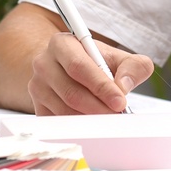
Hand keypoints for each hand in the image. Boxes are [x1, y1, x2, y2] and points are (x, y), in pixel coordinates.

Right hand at [26, 33, 152, 114]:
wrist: (67, 68)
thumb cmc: (94, 62)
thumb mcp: (117, 57)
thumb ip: (132, 66)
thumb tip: (124, 85)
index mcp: (62, 44)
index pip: (79, 67)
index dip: (101, 86)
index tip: (120, 102)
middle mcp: (44, 64)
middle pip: (71, 92)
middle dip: (98, 107)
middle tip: (117, 115)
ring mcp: (37, 87)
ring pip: (65, 110)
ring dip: (90, 118)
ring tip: (108, 117)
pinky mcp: (38, 106)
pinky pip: (59, 122)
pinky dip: (79, 126)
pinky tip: (93, 122)